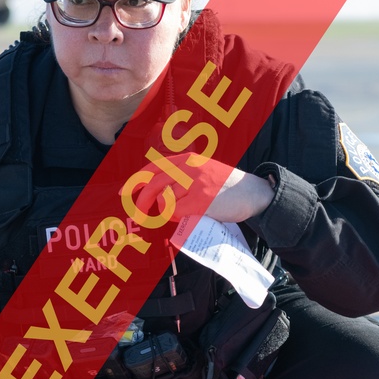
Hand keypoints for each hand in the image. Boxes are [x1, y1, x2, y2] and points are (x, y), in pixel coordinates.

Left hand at [130, 161, 273, 227]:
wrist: (253, 192)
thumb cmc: (227, 186)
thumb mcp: (204, 171)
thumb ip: (183, 176)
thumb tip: (158, 191)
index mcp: (188, 161)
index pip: (154, 168)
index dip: (136, 181)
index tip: (125, 192)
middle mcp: (189, 169)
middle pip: (153, 186)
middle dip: (142, 202)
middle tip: (139, 216)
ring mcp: (194, 185)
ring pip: (164, 201)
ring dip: (166, 212)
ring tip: (179, 214)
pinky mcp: (200, 202)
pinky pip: (174, 211)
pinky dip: (175, 217)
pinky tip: (186, 216)